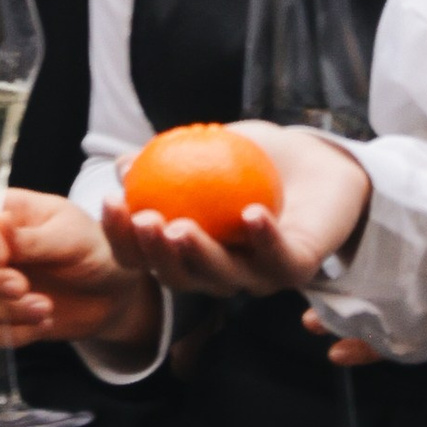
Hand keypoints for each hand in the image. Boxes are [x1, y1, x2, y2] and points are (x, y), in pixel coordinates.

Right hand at [0, 187, 157, 351]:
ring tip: (46, 308)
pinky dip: (9, 333)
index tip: (2, 255)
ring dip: (2, 308)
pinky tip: (41, 325)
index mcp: (5, 213)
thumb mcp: (72, 236)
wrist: (114, 293)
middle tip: (23, 287)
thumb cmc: (95, 250)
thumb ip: (33, 236)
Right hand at [107, 120, 370, 303]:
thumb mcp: (203, 147)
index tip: (112, 201)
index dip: (122, 236)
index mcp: (189, 250)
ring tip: (181, 226)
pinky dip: (263, 239)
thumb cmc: (251, 156)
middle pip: (179, 278)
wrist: (315, 159)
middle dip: (156, 256)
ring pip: (225, 278)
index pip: (145, 255)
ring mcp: (259, 275)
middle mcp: (220, 271)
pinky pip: (278, 259)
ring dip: (201, 256)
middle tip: (145, 221)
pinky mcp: (298, 268)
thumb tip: (122, 166)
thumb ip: (165, 158)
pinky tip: (249, 214)